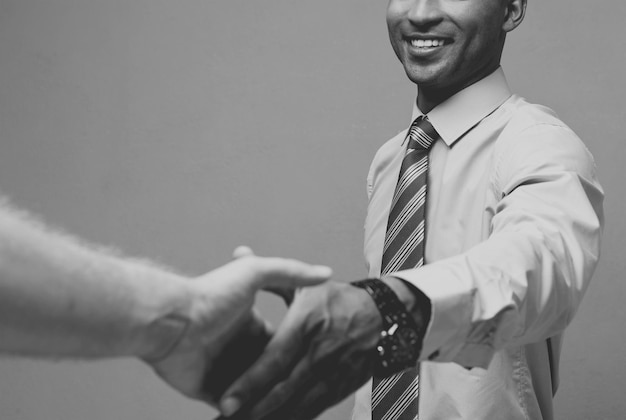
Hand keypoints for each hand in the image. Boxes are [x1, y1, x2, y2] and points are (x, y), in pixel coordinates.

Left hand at [147, 247, 332, 404]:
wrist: (170, 318)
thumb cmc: (212, 293)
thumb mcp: (254, 273)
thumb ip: (288, 270)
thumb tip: (325, 272)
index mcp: (254, 327)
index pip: (285, 346)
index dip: (303, 353)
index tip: (322, 358)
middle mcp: (243, 351)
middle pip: (274, 374)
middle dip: (289, 383)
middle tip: (312, 390)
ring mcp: (228, 373)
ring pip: (258, 395)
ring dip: (271, 403)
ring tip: (295, 409)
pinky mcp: (212, 393)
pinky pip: (237, 410)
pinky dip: (250, 414)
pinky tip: (268, 417)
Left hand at [217, 281, 383, 419]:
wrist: (385, 315)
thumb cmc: (339, 299)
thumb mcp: (307, 285)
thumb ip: (272, 272)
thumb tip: (239, 251)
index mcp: (306, 324)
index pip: (274, 360)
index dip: (249, 383)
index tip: (226, 400)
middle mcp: (319, 353)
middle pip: (283, 390)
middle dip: (253, 410)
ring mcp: (332, 373)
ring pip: (298, 405)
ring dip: (271, 418)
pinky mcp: (341, 387)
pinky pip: (314, 409)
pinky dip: (294, 418)